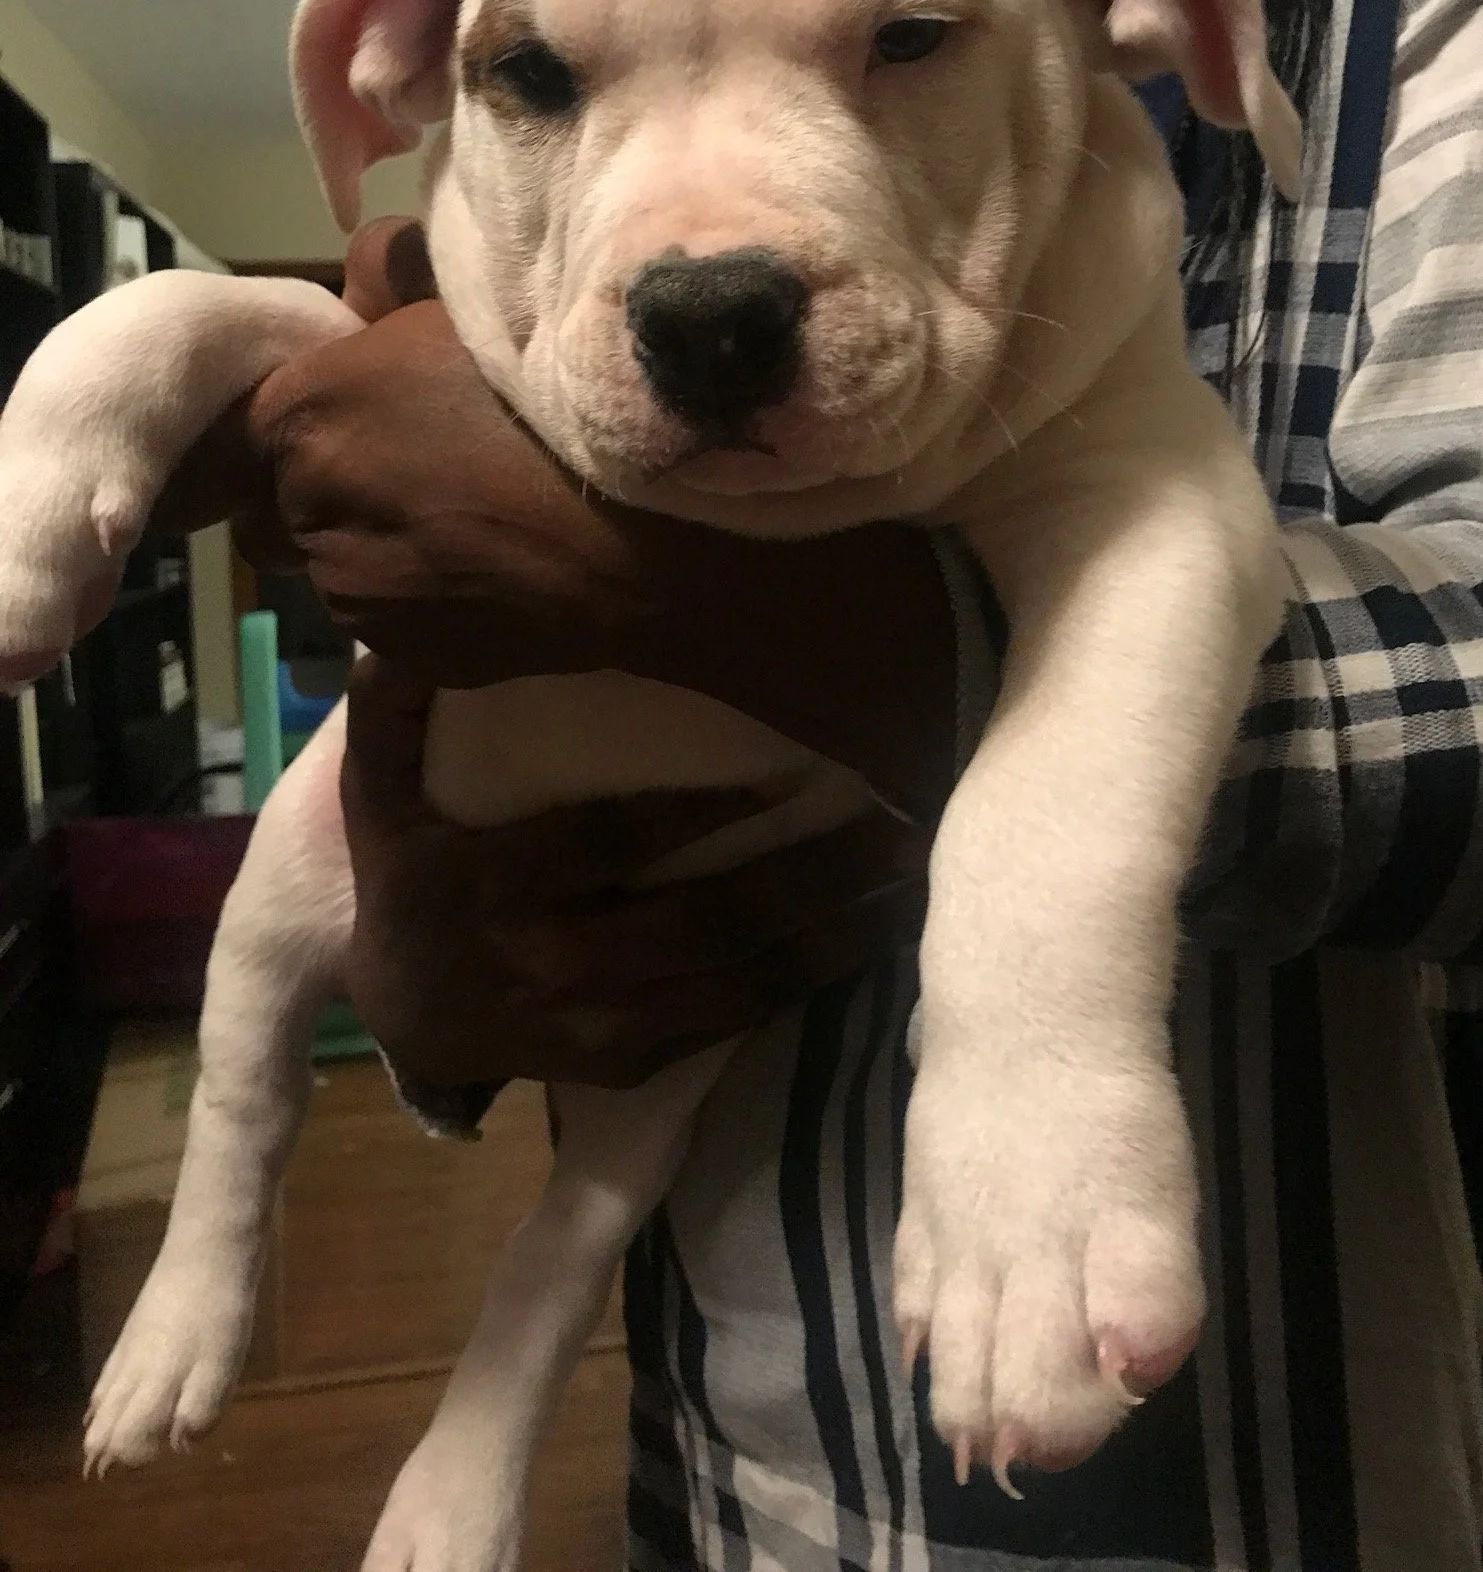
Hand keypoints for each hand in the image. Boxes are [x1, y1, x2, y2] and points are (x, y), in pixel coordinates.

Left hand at [232, 220, 962, 821]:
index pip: (251, 424)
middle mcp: (305, 502)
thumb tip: (355, 275)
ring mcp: (347, 588)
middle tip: (421, 470)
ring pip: (333, 562)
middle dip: (334, 486)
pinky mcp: (394, 652)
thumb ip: (389, 283)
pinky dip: (417, 599)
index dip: (311, 422)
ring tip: (466, 526)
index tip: (365, 419)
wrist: (648, 544)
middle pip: (285, 498)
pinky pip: (383, 618)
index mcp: (309, 407)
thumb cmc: (563, 408)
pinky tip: (487, 574)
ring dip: (374, 545)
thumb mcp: (475, 308)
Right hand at [341, 657, 929, 1087]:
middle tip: (897, 823)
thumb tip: (401, 620)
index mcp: (481, 882)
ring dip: (825, 932)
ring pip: (725, 981)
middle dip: (804, 874)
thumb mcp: (374, 784)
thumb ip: (391, 703)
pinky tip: (865, 940)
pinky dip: (801, 986)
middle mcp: (538, 962)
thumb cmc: (411, 867)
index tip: (791, 770)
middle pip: (692, 921)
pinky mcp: (623, 1061)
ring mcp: (586, 1025)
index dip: (699, 813)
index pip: (605, 843)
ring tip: (907, 877)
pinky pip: (725, 1027)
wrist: (402, 1009)